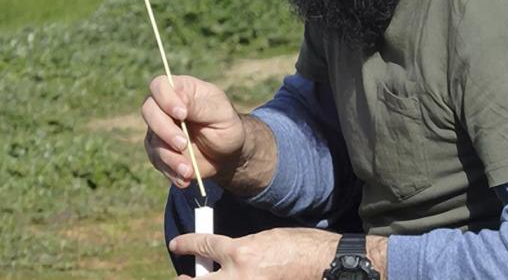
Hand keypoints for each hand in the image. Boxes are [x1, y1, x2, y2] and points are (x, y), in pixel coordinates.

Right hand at [142, 75, 244, 187]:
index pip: (160, 85)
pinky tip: (185, 178)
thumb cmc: (227, 126)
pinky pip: (158, 162)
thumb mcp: (221, 113)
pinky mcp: (160, 152)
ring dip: (169, 157)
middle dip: (164, 130)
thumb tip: (180, 102)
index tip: (182, 114)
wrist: (228, 154)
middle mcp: (165, 108)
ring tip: (188, 170)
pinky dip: (171, 171)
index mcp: (182, 90)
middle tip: (182, 144)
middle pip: (149, 111)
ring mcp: (160, 130)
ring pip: (152, 140)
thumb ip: (200, 106)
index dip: (166, 99)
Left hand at [169, 228, 387, 279]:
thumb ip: (240, 249)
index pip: (204, 246)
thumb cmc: (297, 246)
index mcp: (241, 252)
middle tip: (182, 277)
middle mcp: (240, 276)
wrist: (322, 264)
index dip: (187, 243)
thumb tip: (222, 257)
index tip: (176, 244)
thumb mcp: (264, 239)